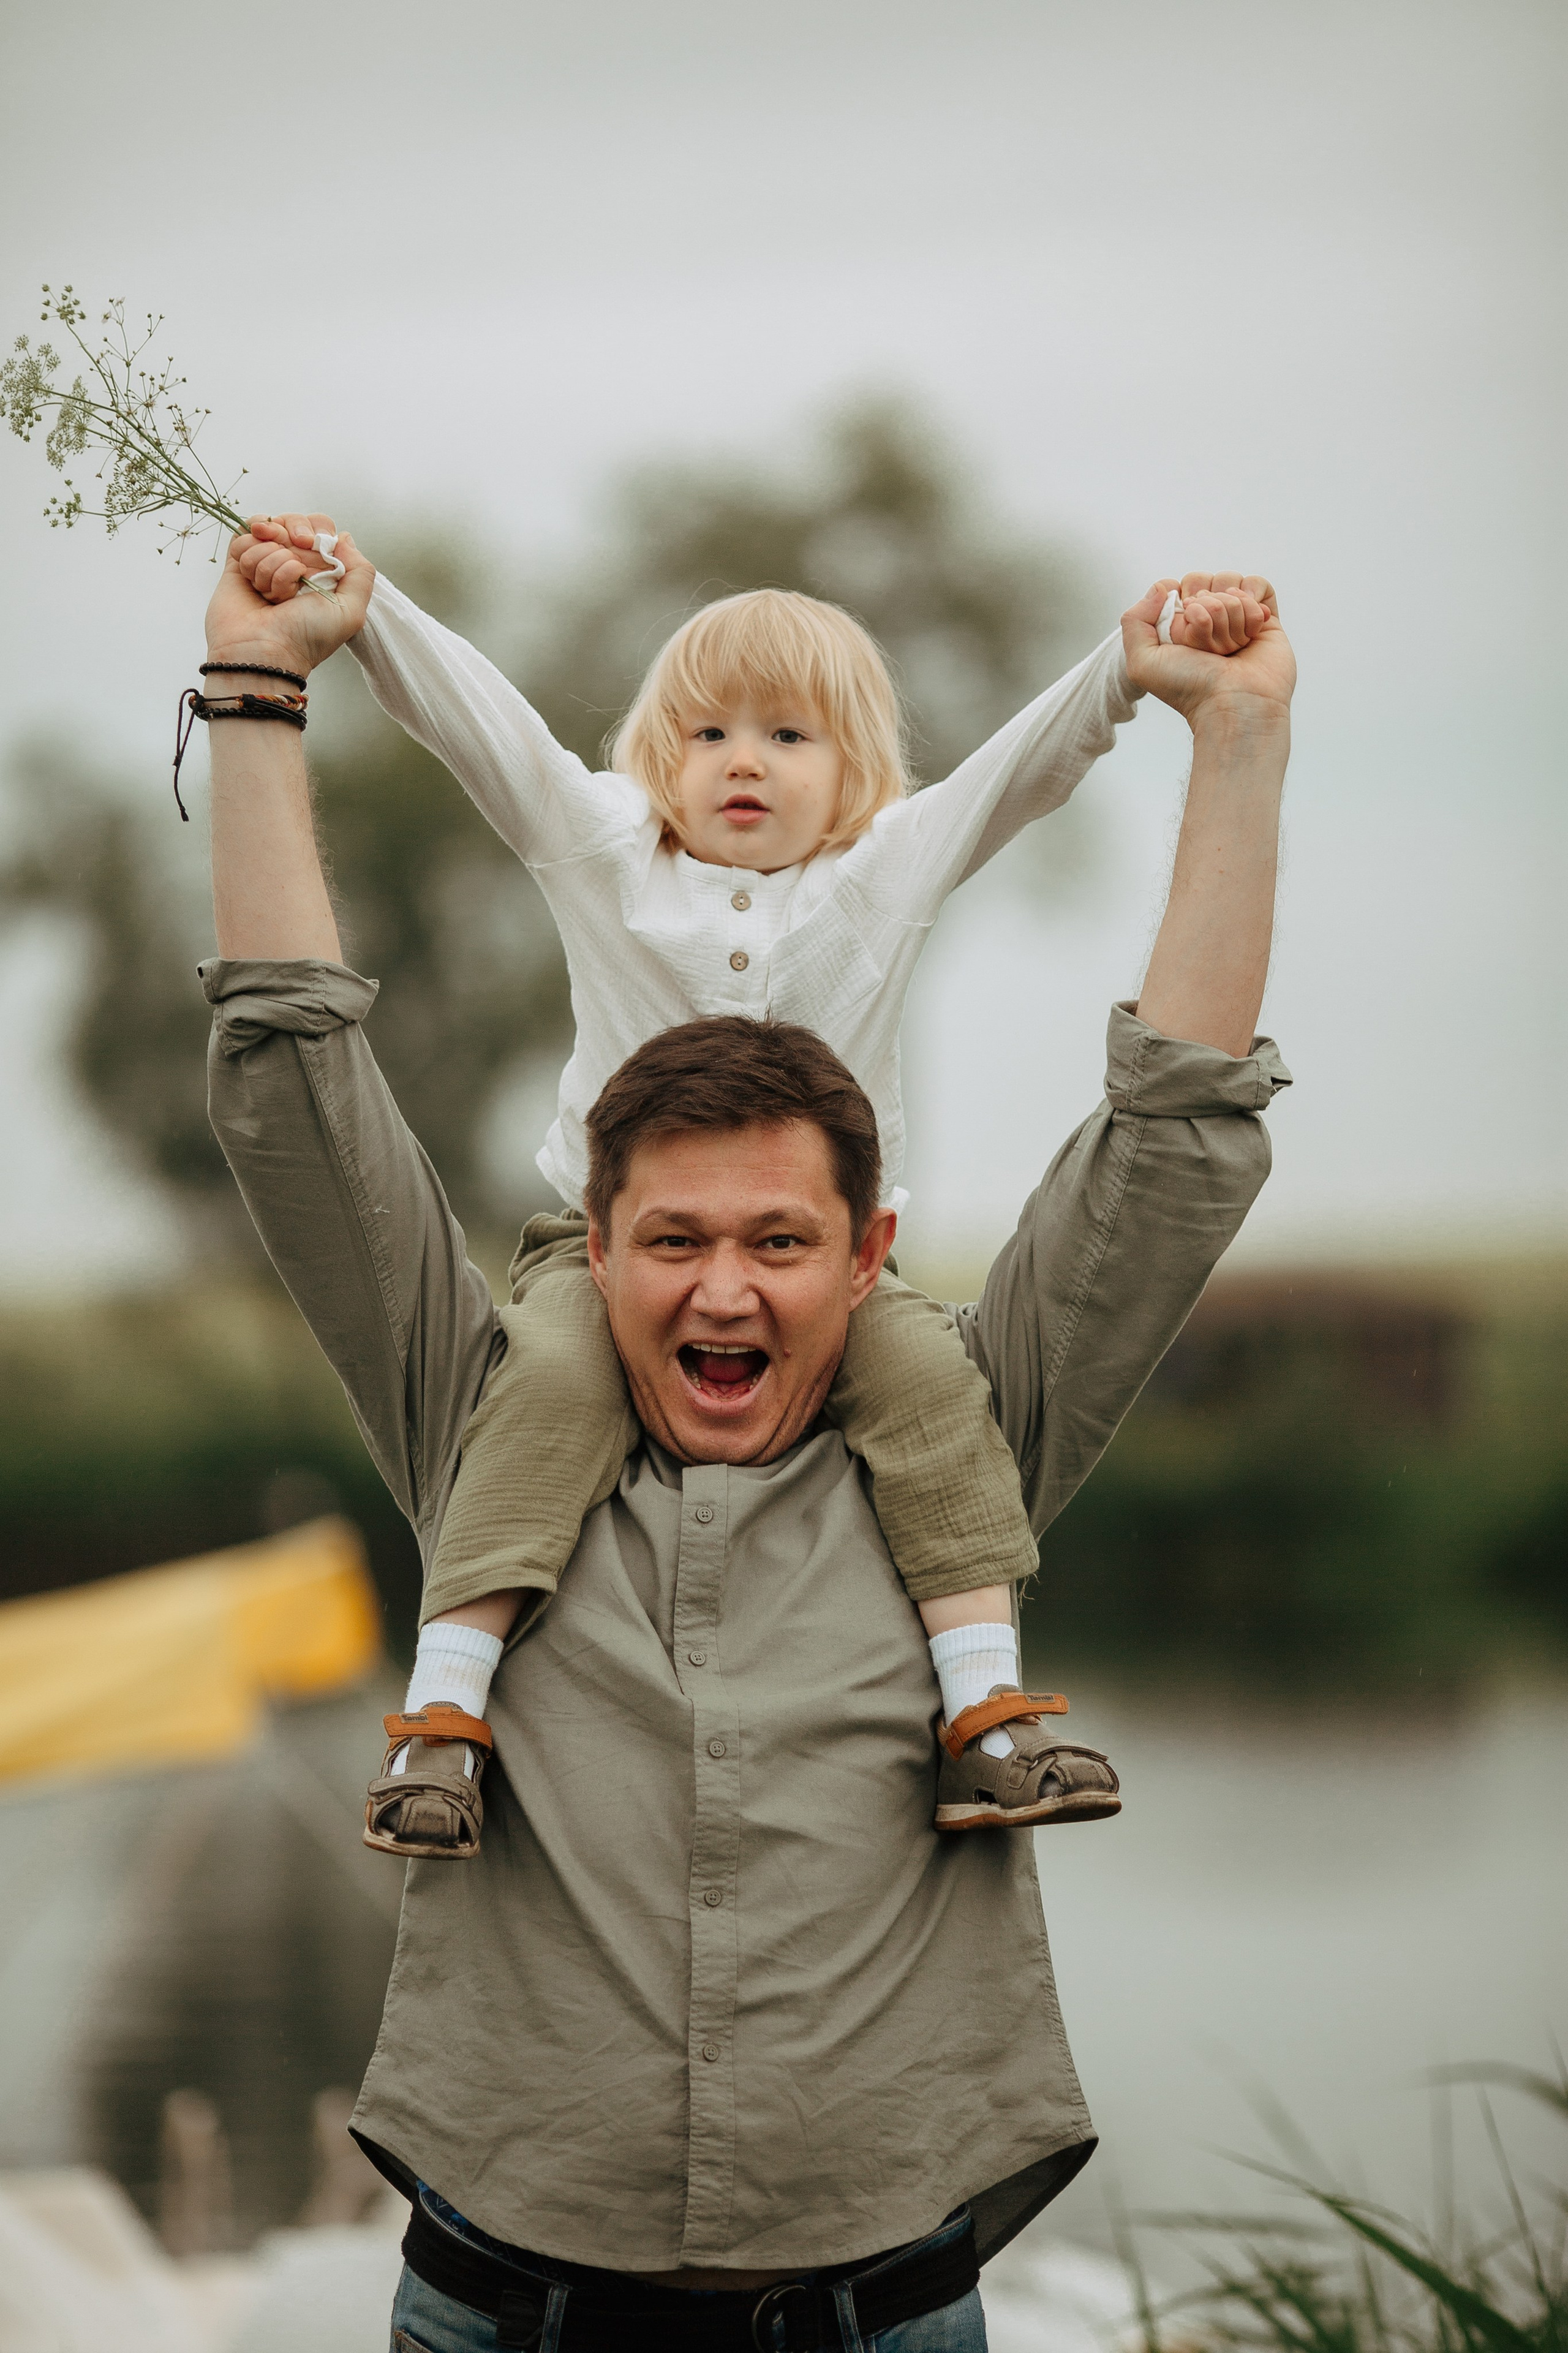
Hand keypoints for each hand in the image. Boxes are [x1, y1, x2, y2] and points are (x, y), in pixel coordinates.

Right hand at [203, 512, 373, 676]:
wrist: (262, 652)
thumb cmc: (307, 637)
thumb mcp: (351, 611)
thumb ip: (361, 572)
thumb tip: (343, 538)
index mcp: (322, 573)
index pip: (320, 528)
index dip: (316, 531)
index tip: (310, 545)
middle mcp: (293, 565)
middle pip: (293, 523)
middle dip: (293, 541)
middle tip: (294, 569)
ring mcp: (264, 564)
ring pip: (266, 533)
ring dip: (270, 562)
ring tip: (271, 594)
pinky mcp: (237, 565)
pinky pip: (243, 538)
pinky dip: (250, 556)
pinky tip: (252, 581)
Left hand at [1122, 573, 1295, 727]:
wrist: (1236, 703)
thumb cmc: (1190, 688)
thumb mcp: (1142, 663)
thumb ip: (1134, 620)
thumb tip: (1164, 587)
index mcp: (1178, 625)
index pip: (1179, 586)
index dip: (1184, 602)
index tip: (1187, 631)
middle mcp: (1206, 619)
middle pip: (1205, 581)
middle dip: (1208, 610)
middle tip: (1211, 647)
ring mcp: (1234, 616)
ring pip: (1231, 583)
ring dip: (1230, 613)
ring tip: (1232, 646)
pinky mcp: (1263, 617)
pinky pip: (1257, 585)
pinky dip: (1252, 604)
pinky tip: (1252, 629)